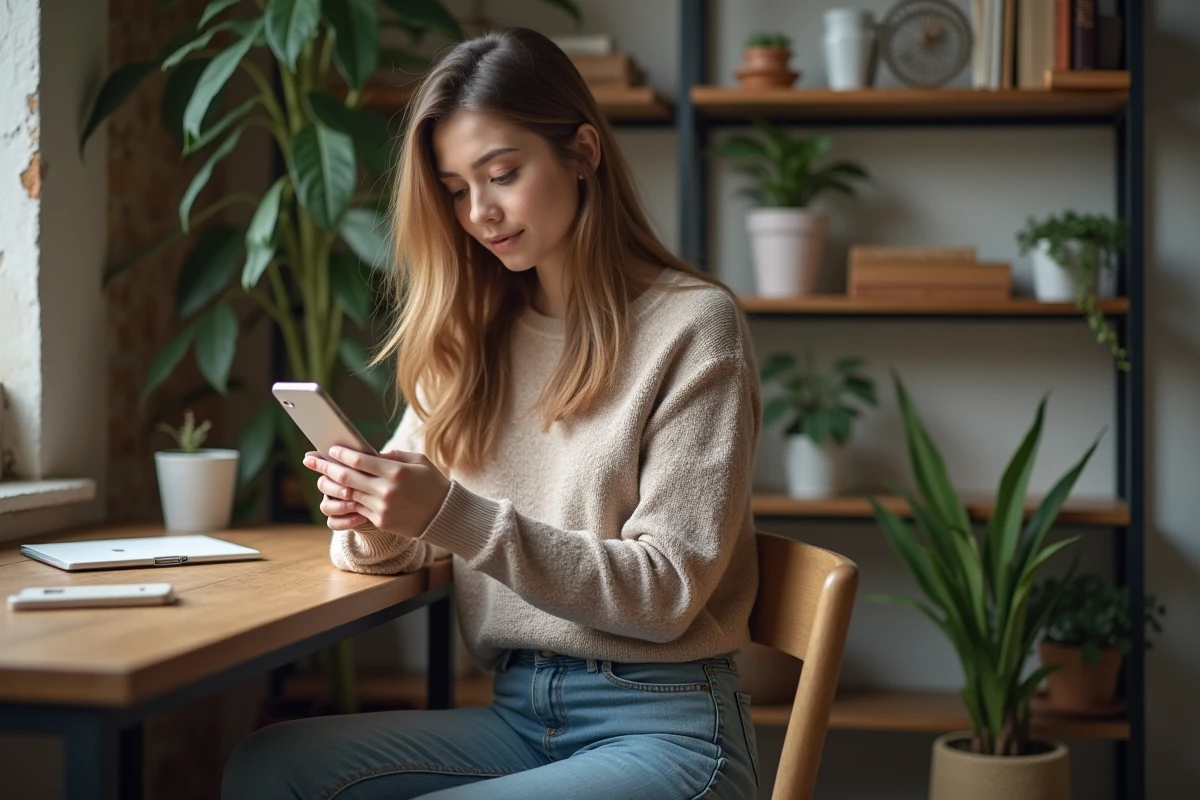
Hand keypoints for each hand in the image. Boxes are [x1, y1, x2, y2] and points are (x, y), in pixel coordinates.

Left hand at [302, 446, 451, 537]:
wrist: (445, 516)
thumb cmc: (433, 484)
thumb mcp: (419, 461)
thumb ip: (393, 456)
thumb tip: (370, 454)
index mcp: (396, 472)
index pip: (360, 461)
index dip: (342, 454)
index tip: (330, 449)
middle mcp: (386, 491)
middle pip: (347, 478)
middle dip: (325, 467)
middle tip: (309, 460)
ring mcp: (382, 509)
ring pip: (348, 495)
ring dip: (331, 486)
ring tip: (320, 478)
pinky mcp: (381, 522)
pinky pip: (358, 510)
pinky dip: (347, 501)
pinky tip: (338, 495)